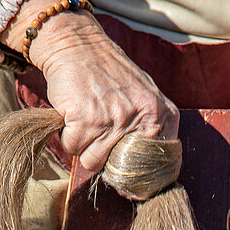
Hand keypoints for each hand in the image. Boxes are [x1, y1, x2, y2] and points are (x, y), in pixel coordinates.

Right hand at [2, 0, 178, 190]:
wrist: (77, 43)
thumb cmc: (109, 72)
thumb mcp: (145, 95)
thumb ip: (152, 128)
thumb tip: (146, 175)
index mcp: (161, 114)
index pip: (157, 165)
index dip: (141, 180)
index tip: (131, 186)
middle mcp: (142, 117)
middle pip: (121, 168)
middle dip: (107, 162)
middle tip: (100, 141)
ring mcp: (114, 119)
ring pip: (93, 161)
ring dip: (84, 147)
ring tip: (85, 121)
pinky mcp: (85, 119)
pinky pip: (73, 148)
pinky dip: (67, 136)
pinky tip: (72, 114)